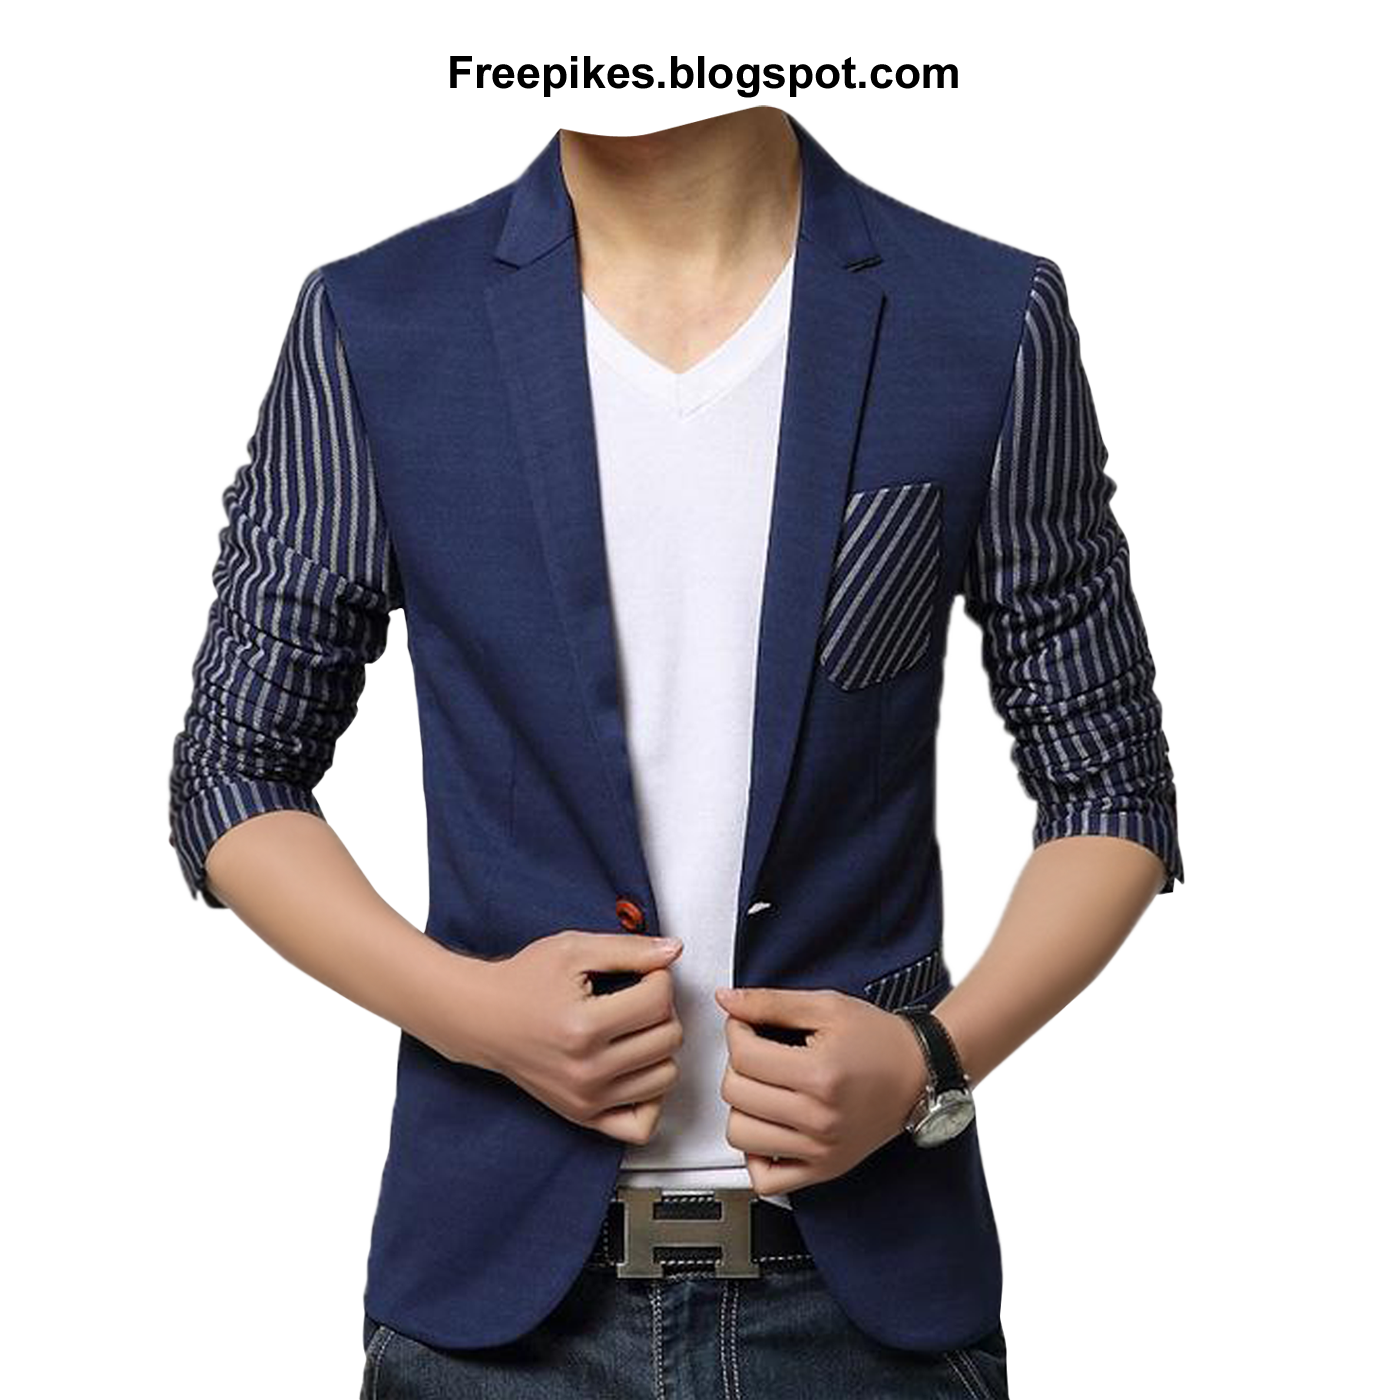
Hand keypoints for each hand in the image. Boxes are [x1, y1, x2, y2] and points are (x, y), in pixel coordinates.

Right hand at [474, 931, 685, 1145]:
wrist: (483, 1018)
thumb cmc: (524, 981)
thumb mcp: (573, 949)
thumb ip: (629, 949)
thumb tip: (674, 951)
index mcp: (583, 1027)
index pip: (658, 1003)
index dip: (659, 978)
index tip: (644, 973)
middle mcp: (586, 1070)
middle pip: (668, 1039)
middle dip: (662, 1010)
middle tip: (639, 997)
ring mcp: (586, 1099)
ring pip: (666, 1077)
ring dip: (660, 1048)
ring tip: (635, 1028)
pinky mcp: (583, 1116)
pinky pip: (643, 1124)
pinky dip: (651, 1098)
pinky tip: (636, 1068)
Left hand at [713, 984, 928, 1194]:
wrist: (920, 1074)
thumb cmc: (878, 1040)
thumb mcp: (826, 1006)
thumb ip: (770, 1003)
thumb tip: (726, 1001)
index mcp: (820, 1074)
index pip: (744, 1056)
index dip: (737, 1031)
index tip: (747, 1026)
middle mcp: (819, 1118)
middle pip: (736, 1093)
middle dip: (738, 1064)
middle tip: (758, 1051)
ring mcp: (820, 1150)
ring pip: (740, 1135)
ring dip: (743, 1107)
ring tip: (764, 1088)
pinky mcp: (822, 1170)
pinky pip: (765, 1180)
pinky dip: (755, 1156)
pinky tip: (769, 1127)